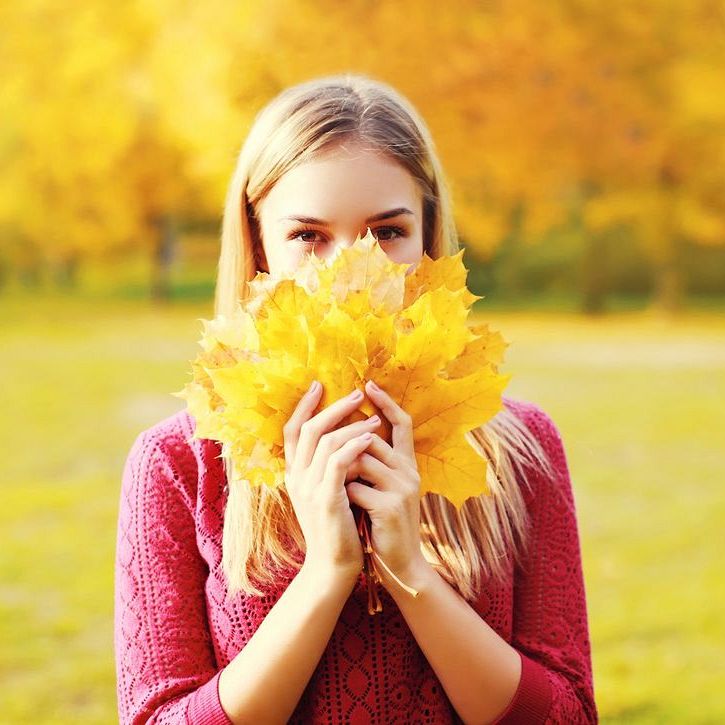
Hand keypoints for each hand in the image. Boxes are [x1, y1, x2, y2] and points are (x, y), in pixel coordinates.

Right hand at [283, 381, 381, 580]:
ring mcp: (309, 488)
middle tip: (357, 394)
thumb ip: (327, 466)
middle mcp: (297, 478)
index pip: (292, 431)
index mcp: (295, 474)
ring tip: (374, 418)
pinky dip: (354, 445)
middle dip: (333, 407)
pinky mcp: (326, 500)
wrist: (334, 565)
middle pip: (308, 429)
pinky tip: (371, 438)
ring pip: (325, 442)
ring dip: (351, 425)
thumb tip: (342, 436)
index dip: (304, 406)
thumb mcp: (326, 491)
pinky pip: (339, 463)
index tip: (319, 385)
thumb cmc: (337, 526)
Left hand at [344, 379, 428, 589]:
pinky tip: (347, 510)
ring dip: (342, 474)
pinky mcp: (391, 506)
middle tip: (332, 464)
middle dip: (346, 448)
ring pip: (359, 460)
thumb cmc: (383, 524)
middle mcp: (409, 471)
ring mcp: (402, 488)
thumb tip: (346, 436)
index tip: (367, 384)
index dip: (386, 402)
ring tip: (341, 491)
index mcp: (407, 465)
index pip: (402, 423)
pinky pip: (354, 487)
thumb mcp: (381, 489)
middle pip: (371, 439)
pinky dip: (344, 496)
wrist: (399, 564)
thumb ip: (371, 464)